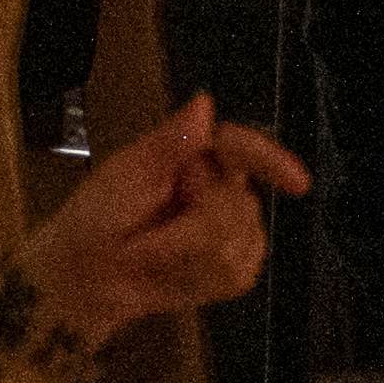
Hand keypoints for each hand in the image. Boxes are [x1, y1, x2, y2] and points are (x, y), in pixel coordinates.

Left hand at [15, 91, 305, 348]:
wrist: (86, 277)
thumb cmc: (96, 218)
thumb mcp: (124, 175)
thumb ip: (168, 143)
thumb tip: (203, 102)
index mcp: (195, 157)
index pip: (244, 149)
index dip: (273, 161)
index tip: (297, 183)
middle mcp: (223, 188)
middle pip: (237, 208)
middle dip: (189, 228)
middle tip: (145, 235)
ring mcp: (236, 230)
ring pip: (238, 244)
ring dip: (186, 256)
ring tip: (152, 254)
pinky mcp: (238, 267)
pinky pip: (236, 274)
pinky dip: (196, 280)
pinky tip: (171, 275)